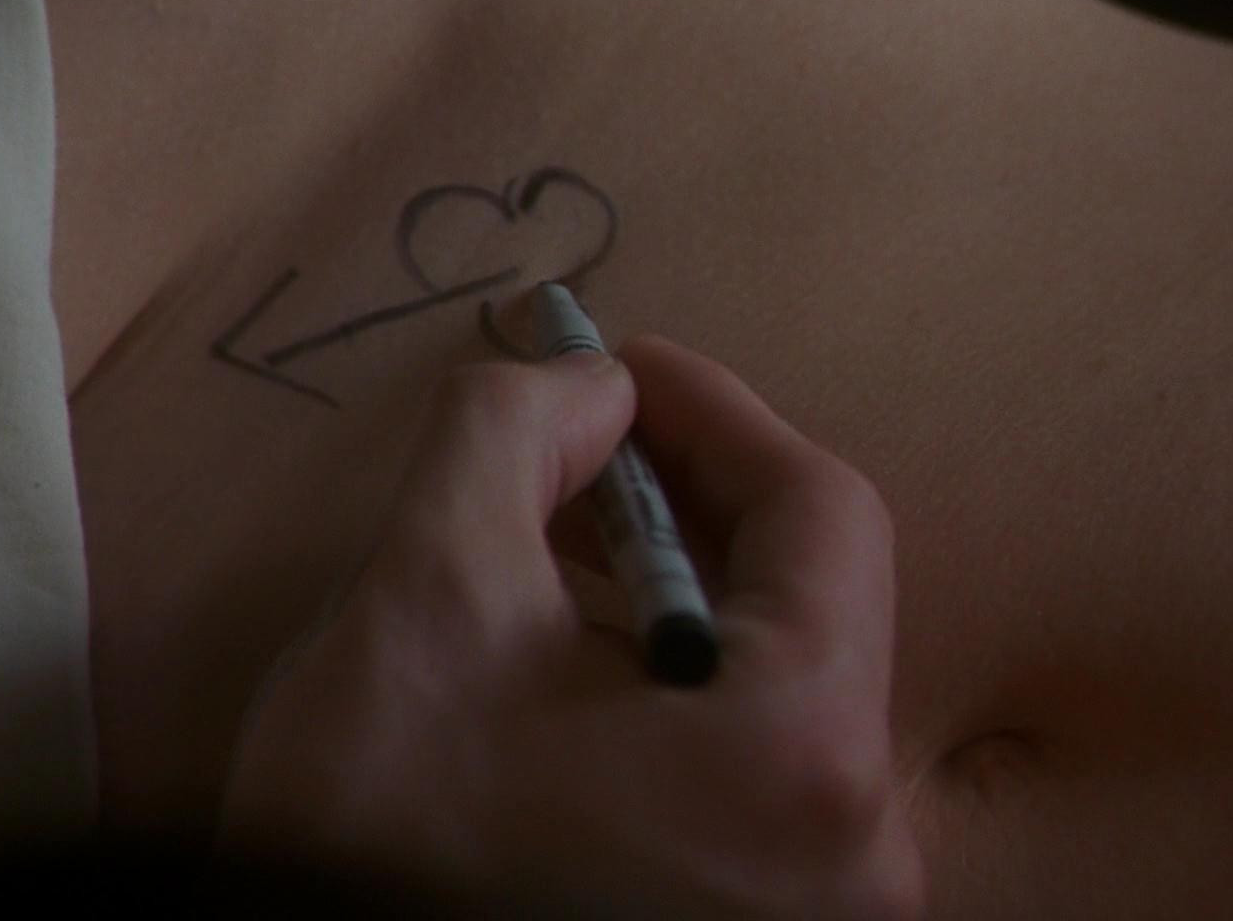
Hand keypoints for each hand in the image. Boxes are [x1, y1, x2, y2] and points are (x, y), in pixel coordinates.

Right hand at [217, 335, 922, 918]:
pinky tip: (583, 642)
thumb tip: (591, 385)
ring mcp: (818, 895)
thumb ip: (514, 435)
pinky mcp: (764, 917)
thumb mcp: (427, 595)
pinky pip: (759, 756)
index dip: (716, 415)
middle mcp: (855, 844)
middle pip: (814, 597)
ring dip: (680, 582)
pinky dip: (681, 675)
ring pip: (784, 678)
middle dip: (691, 495)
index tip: (623, 366)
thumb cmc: (377, 833)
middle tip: (588, 436)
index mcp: (805, 753)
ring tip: (566, 532)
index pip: (825, 515)